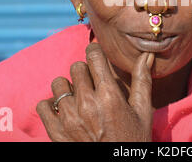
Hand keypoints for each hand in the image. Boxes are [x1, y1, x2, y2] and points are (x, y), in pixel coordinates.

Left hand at [36, 43, 154, 141]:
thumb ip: (142, 80)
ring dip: (68, 87)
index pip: (94, 56)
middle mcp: (87, 104)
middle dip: (85, 71)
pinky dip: (52, 105)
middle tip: (92, 83)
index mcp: (109, 95)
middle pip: (76, 67)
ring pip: (58, 83)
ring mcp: (69, 118)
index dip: (95, 52)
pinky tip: (65, 111)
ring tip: (79, 98)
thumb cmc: (132, 140)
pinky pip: (44, 105)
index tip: (97, 57)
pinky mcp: (56, 132)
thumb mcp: (142, 111)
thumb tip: (147, 55)